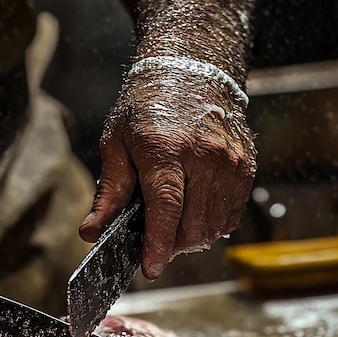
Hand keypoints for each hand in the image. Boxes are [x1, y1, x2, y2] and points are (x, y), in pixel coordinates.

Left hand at [79, 63, 256, 279]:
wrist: (191, 68)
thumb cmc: (148, 105)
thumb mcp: (116, 143)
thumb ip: (109, 192)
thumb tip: (91, 232)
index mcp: (166, 149)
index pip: (166, 209)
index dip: (157, 244)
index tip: (149, 267)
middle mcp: (205, 156)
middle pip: (192, 226)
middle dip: (171, 246)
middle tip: (155, 244)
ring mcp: (230, 161)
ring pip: (214, 226)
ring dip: (191, 239)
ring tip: (173, 228)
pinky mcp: (246, 166)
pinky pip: (231, 215)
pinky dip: (212, 226)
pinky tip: (194, 216)